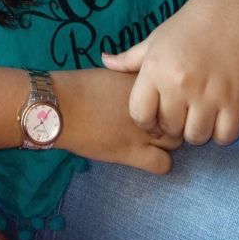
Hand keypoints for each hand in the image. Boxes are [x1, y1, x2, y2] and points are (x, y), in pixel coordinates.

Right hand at [52, 68, 182, 173]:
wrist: (59, 105)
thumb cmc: (78, 86)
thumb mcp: (111, 75)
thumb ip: (132, 83)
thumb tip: (144, 90)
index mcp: (144, 82)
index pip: (174, 93)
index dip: (169, 101)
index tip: (160, 104)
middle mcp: (150, 105)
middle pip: (179, 117)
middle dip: (171, 122)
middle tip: (156, 124)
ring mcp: (143, 131)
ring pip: (176, 142)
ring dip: (167, 142)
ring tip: (151, 140)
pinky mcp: (132, 153)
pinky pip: (163, 164)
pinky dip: (159, 161)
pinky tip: (146, 155)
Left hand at [101, 0, 238, 145]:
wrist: (228, 12)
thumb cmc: (187, 27)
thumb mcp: (153, 40)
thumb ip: (128, 58)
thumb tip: (104, 61)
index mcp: (155, 70)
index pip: (140, 114)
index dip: (145, 120)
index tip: (154, 116)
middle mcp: (179, 85)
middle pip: (169, 129)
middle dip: (171, 125)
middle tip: (178, 112)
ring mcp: (208, 94)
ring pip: (196, 137)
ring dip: (195, 131)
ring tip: (197, 114)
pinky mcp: (235, 101)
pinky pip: (224, 136)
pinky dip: (220, 132)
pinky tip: (217, 117)